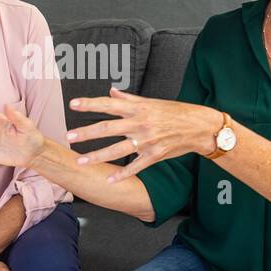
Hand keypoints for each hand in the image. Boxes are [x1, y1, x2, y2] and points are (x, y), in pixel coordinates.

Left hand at [66, 88, 222, 181]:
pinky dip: (122, 173)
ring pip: (118, 150)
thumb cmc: (175, 112)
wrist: (200, 127)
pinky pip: (136, 166)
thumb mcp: (152, 102)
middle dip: (87, 132)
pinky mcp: (155, 155)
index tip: (73, 104)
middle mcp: (141, 123)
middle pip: (108, 128)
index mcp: (138, 107)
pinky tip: (109, 179)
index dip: (90, 104)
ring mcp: (148, 141)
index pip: (109, 104)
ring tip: (80, 161)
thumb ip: (129, 98)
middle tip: (69, 136)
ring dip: (97, 156)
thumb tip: (111, 91)